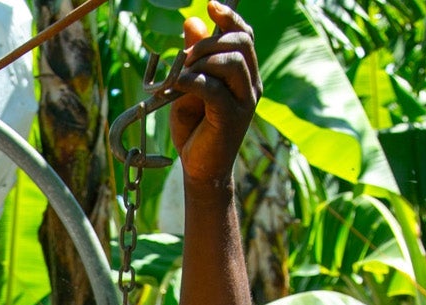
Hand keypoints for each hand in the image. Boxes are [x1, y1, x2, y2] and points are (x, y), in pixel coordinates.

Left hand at [166, 3, 258, 185]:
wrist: (199, 169)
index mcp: (244, 75)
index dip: (230, 18)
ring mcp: (244, 102)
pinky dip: (191, 81)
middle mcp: (250, 86)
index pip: (245, 36)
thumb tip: (192, 21)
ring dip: (202, 61)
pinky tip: (175, 85)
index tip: (211, 6)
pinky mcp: (231, 118)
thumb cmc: (195, 127)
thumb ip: (194, 58)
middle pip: (241, 43)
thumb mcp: (190, 86)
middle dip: (209, 42)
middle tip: (184, 58)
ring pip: (232, 62)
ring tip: (180, 77)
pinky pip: (214, 88)